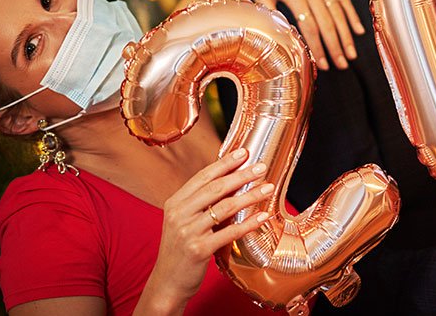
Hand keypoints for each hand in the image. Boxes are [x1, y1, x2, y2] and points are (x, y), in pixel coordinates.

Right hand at [141, 149, 272, 311]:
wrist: (167, 282)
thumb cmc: (181, 249)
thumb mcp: (183, 221)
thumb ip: (200, 203)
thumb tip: (230, 182)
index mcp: (175, 203)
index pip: (203, 176)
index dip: (225, 163)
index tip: (244, 153)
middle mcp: (179, 214)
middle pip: (216, 188)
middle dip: (241, 175)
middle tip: (261, 167)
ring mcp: (188, 231)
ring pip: (225, 207)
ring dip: (250, 196)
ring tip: (268, 188)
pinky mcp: (198, 249)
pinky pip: (229, 232)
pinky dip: (248, 223)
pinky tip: (262, 216)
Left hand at [244, 0, 364, 70]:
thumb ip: (270, 13)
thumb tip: (279, 36)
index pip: (310, 27)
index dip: (318, 47)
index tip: (323, 64)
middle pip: (328, 22)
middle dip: (336, 46)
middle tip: (343, 65)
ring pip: (338, 12)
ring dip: (347, 35)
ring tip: (352, 54)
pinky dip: (352, 15)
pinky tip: (359, 30)